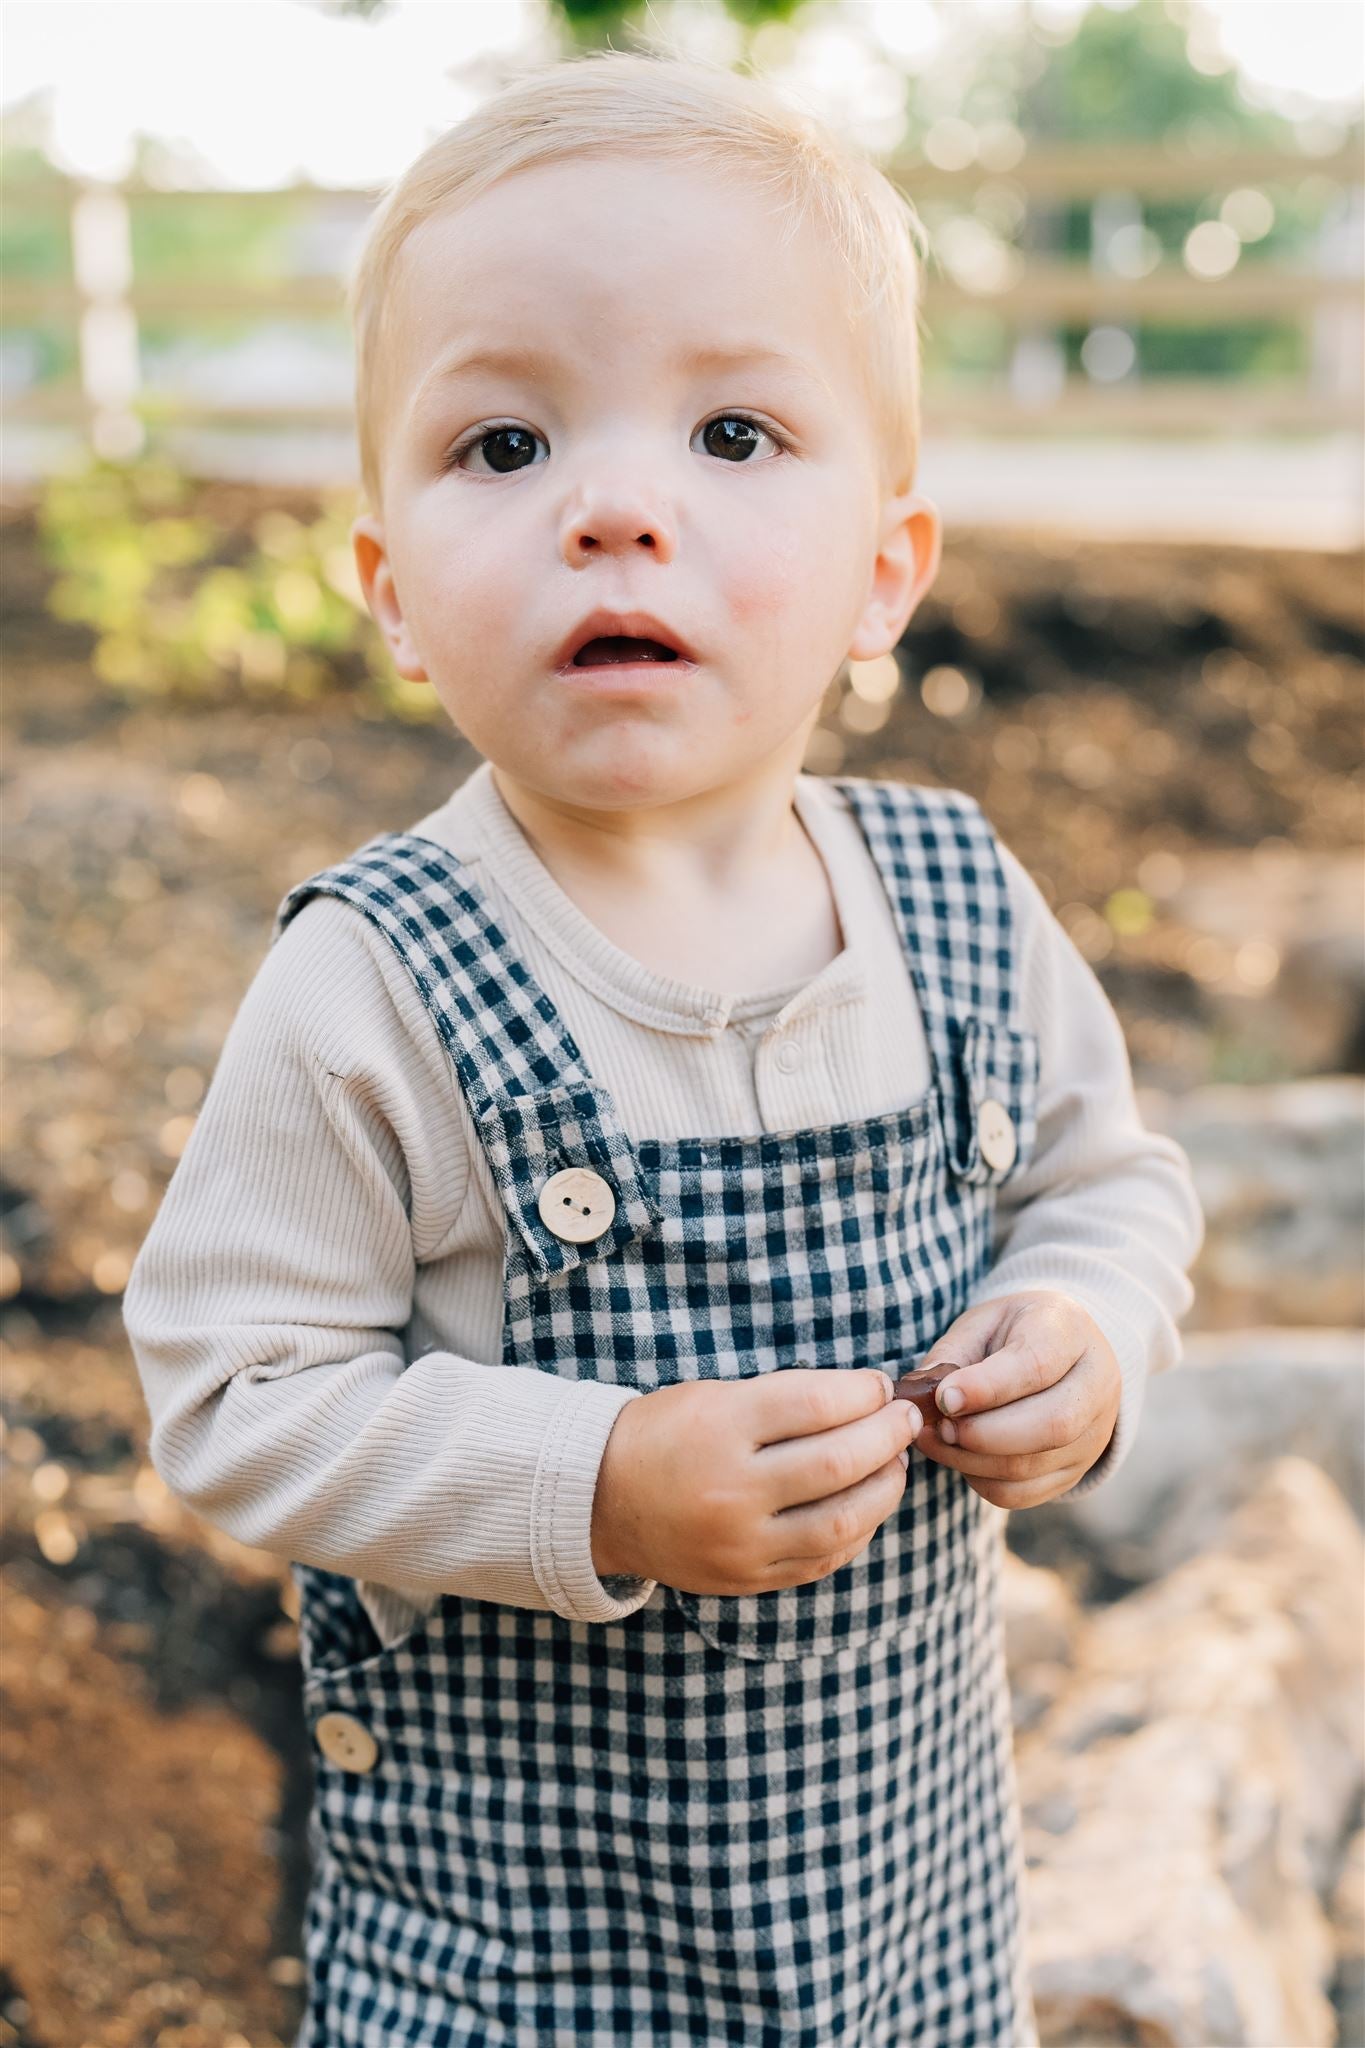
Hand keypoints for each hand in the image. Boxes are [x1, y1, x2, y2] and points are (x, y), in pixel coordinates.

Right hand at [591, 1367, 922, 1595]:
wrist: (601, 1499)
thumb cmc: (666, 1433)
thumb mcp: (714, 1396)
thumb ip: (787, 1398)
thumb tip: (868, 1397)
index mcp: (720, 1428)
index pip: (818, 1404)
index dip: (864, 1392)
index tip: (881, 1385)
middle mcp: (732, 1489)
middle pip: (839, 1462)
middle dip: (887, 1436)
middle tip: (907, 1418)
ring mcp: (741, 1542)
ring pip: (843, 1520)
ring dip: (885, 1488)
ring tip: (896, 1463)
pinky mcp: (747, 1578)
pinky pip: (823, 1559)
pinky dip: (858, 1529)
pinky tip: (866, 1505)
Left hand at [909, 1290, 1120, 1508]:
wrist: (1060, 1354)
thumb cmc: (1012, 1333)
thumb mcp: (982, 1323)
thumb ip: (951, 1355)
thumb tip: (921, 1397)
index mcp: (1071, 1331)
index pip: (1038, 1364)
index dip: (986, 1387)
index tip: (943, 1398)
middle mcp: (1096, 1384)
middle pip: (1052, 1424)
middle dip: (983, 1434)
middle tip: (940, 1427)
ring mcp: (1093, 1434)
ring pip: (1034, 1465)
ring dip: (973, 1461)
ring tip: (938, 1440)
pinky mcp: (1075, 1470)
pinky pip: (1024, 1493)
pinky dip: (982, 1481)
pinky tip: (961, 1457)